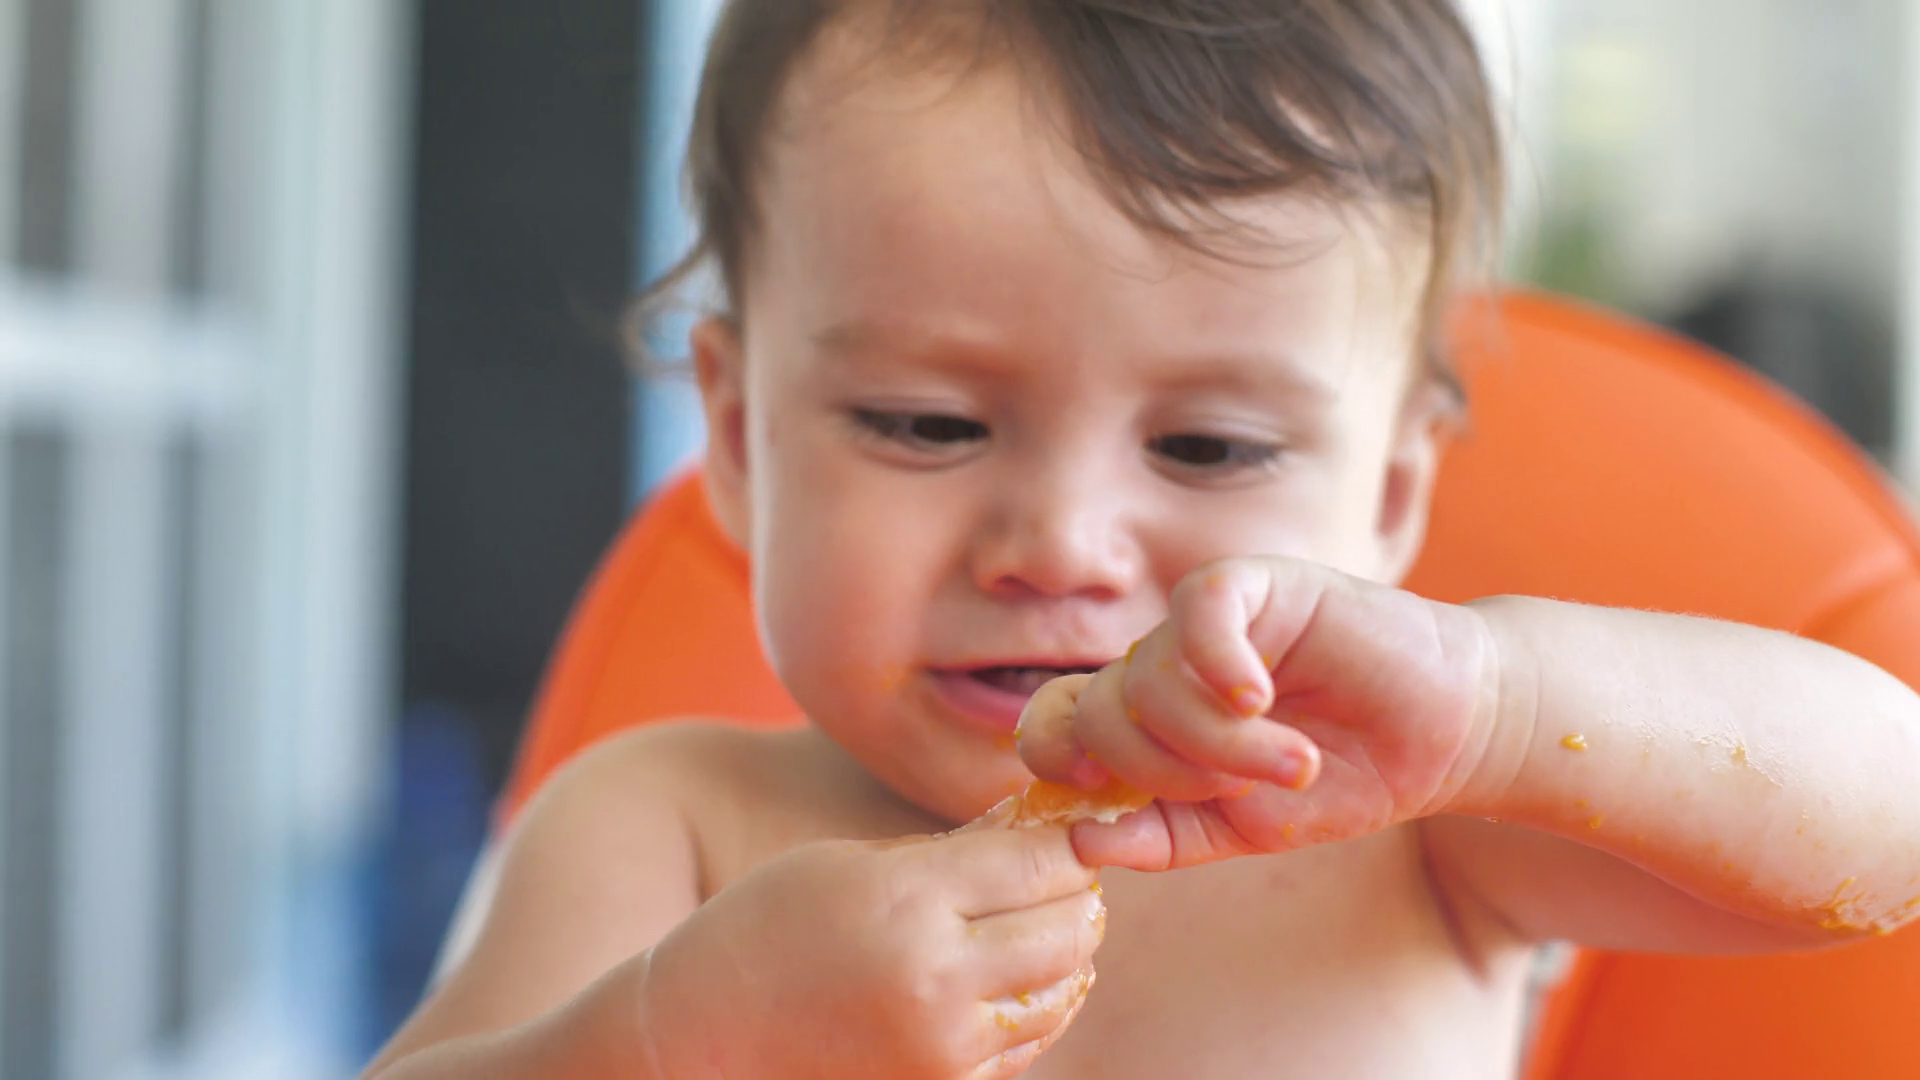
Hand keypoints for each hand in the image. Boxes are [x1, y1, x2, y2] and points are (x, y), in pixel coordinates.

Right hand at [640, 802, 1105, 1079]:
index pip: (1044, 861)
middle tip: (1065, 874)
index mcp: (909, 900)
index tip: (1072, 829)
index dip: (1071, 840)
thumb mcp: (851, 864)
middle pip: (1071, 926)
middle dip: (1078, 894)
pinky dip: (1038, 1006)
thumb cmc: (766, 930)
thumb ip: (951, 849)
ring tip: (1039, 923)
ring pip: (1063, 989)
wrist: (701, 1039)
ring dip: (1066, 952)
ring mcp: (945, 1046)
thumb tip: (1040, 823)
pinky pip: (1030, 1043)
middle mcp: (937, 977)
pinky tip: (1013, 979)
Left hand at [1019, 556, 1496, 869]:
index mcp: (1147, 723)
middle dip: (1164, 772)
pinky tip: (1263, 698)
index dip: (1059, 760)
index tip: (1103, 797)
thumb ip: (1164, 837)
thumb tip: (1080, 841)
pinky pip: (1198, 613)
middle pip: (1100, 714)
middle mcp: (1163, 666)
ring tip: (1294, 761)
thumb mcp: (1245, 829)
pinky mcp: (1255, 582)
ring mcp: (1203, 622)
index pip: (1056, 724)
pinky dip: (1220, 665)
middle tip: (1240, 792)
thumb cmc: (1344, 777)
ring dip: (1220, 743)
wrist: (1443, 735)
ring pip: (1150, 680)